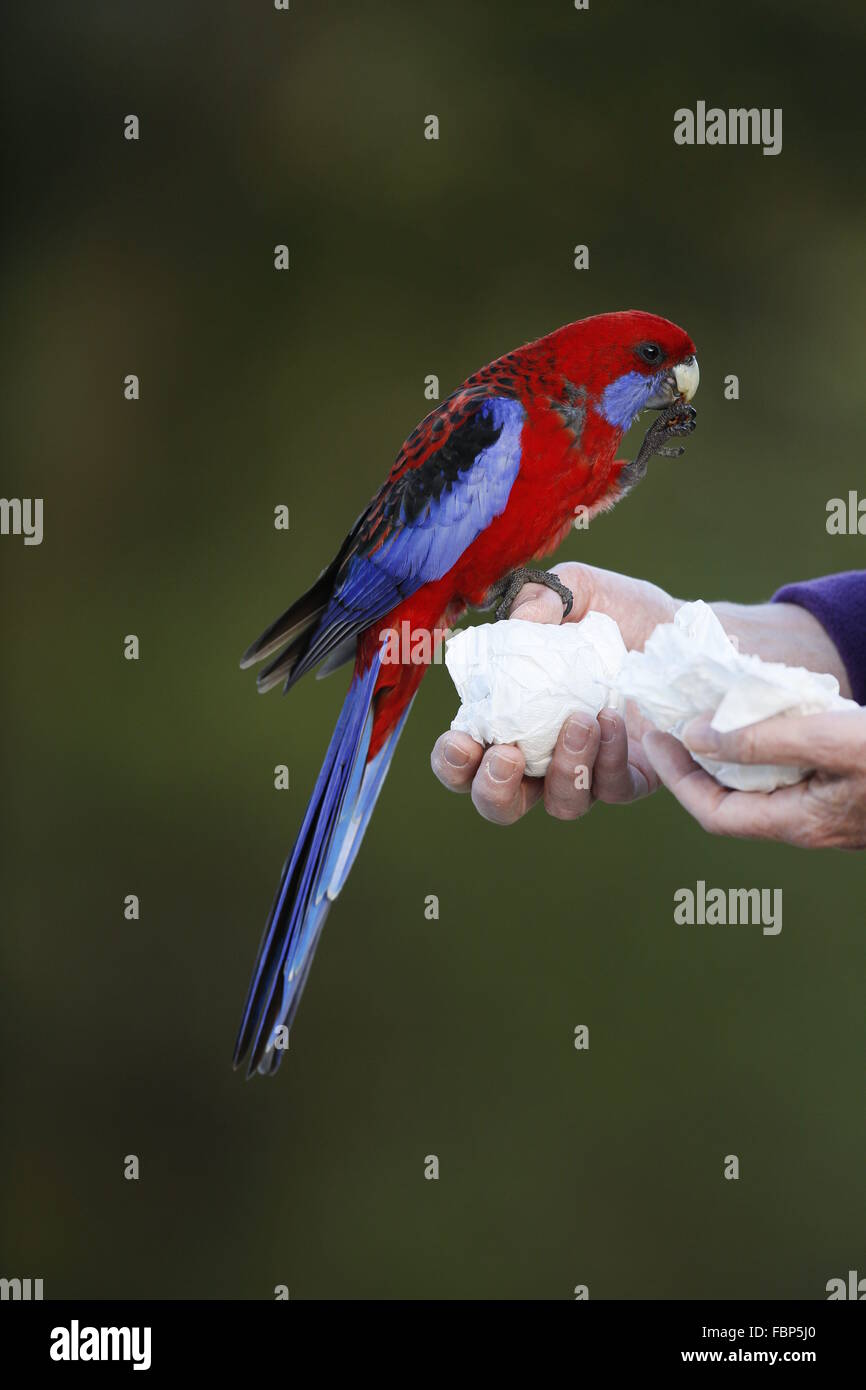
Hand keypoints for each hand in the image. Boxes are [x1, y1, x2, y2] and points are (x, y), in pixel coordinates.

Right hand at [430, 561, 671, 822]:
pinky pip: (613, 789)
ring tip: (579, 719)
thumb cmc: (620, 612)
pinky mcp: (633, 779)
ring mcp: (588, 773)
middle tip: (506, 755)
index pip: (466, 760)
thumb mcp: (577, 589)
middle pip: (501, 804)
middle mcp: (542, 756)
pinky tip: (610, 717)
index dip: (453, 761)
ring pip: (561, 805)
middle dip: (493, 790)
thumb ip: (539, 597)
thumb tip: (517, 623)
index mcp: (511, 719)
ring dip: (562, 769)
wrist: (683, 628)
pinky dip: (608, 758)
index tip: (461, 739)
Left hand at [643, 709, 865, 848]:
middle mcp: (806, 825)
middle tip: (676, 720)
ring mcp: (826, 813)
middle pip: (733, 800)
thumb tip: (695, 736)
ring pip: (762, 785)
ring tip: (714, 712)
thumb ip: (761, 742)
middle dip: (699, 762)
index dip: (677, 778)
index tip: (655, 738)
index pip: (713, 812)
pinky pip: (789, 774)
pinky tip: (767, 717)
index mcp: (796, 823)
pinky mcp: (843, 792)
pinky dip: (767, 747)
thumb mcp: (828, 741)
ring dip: (734, 752)